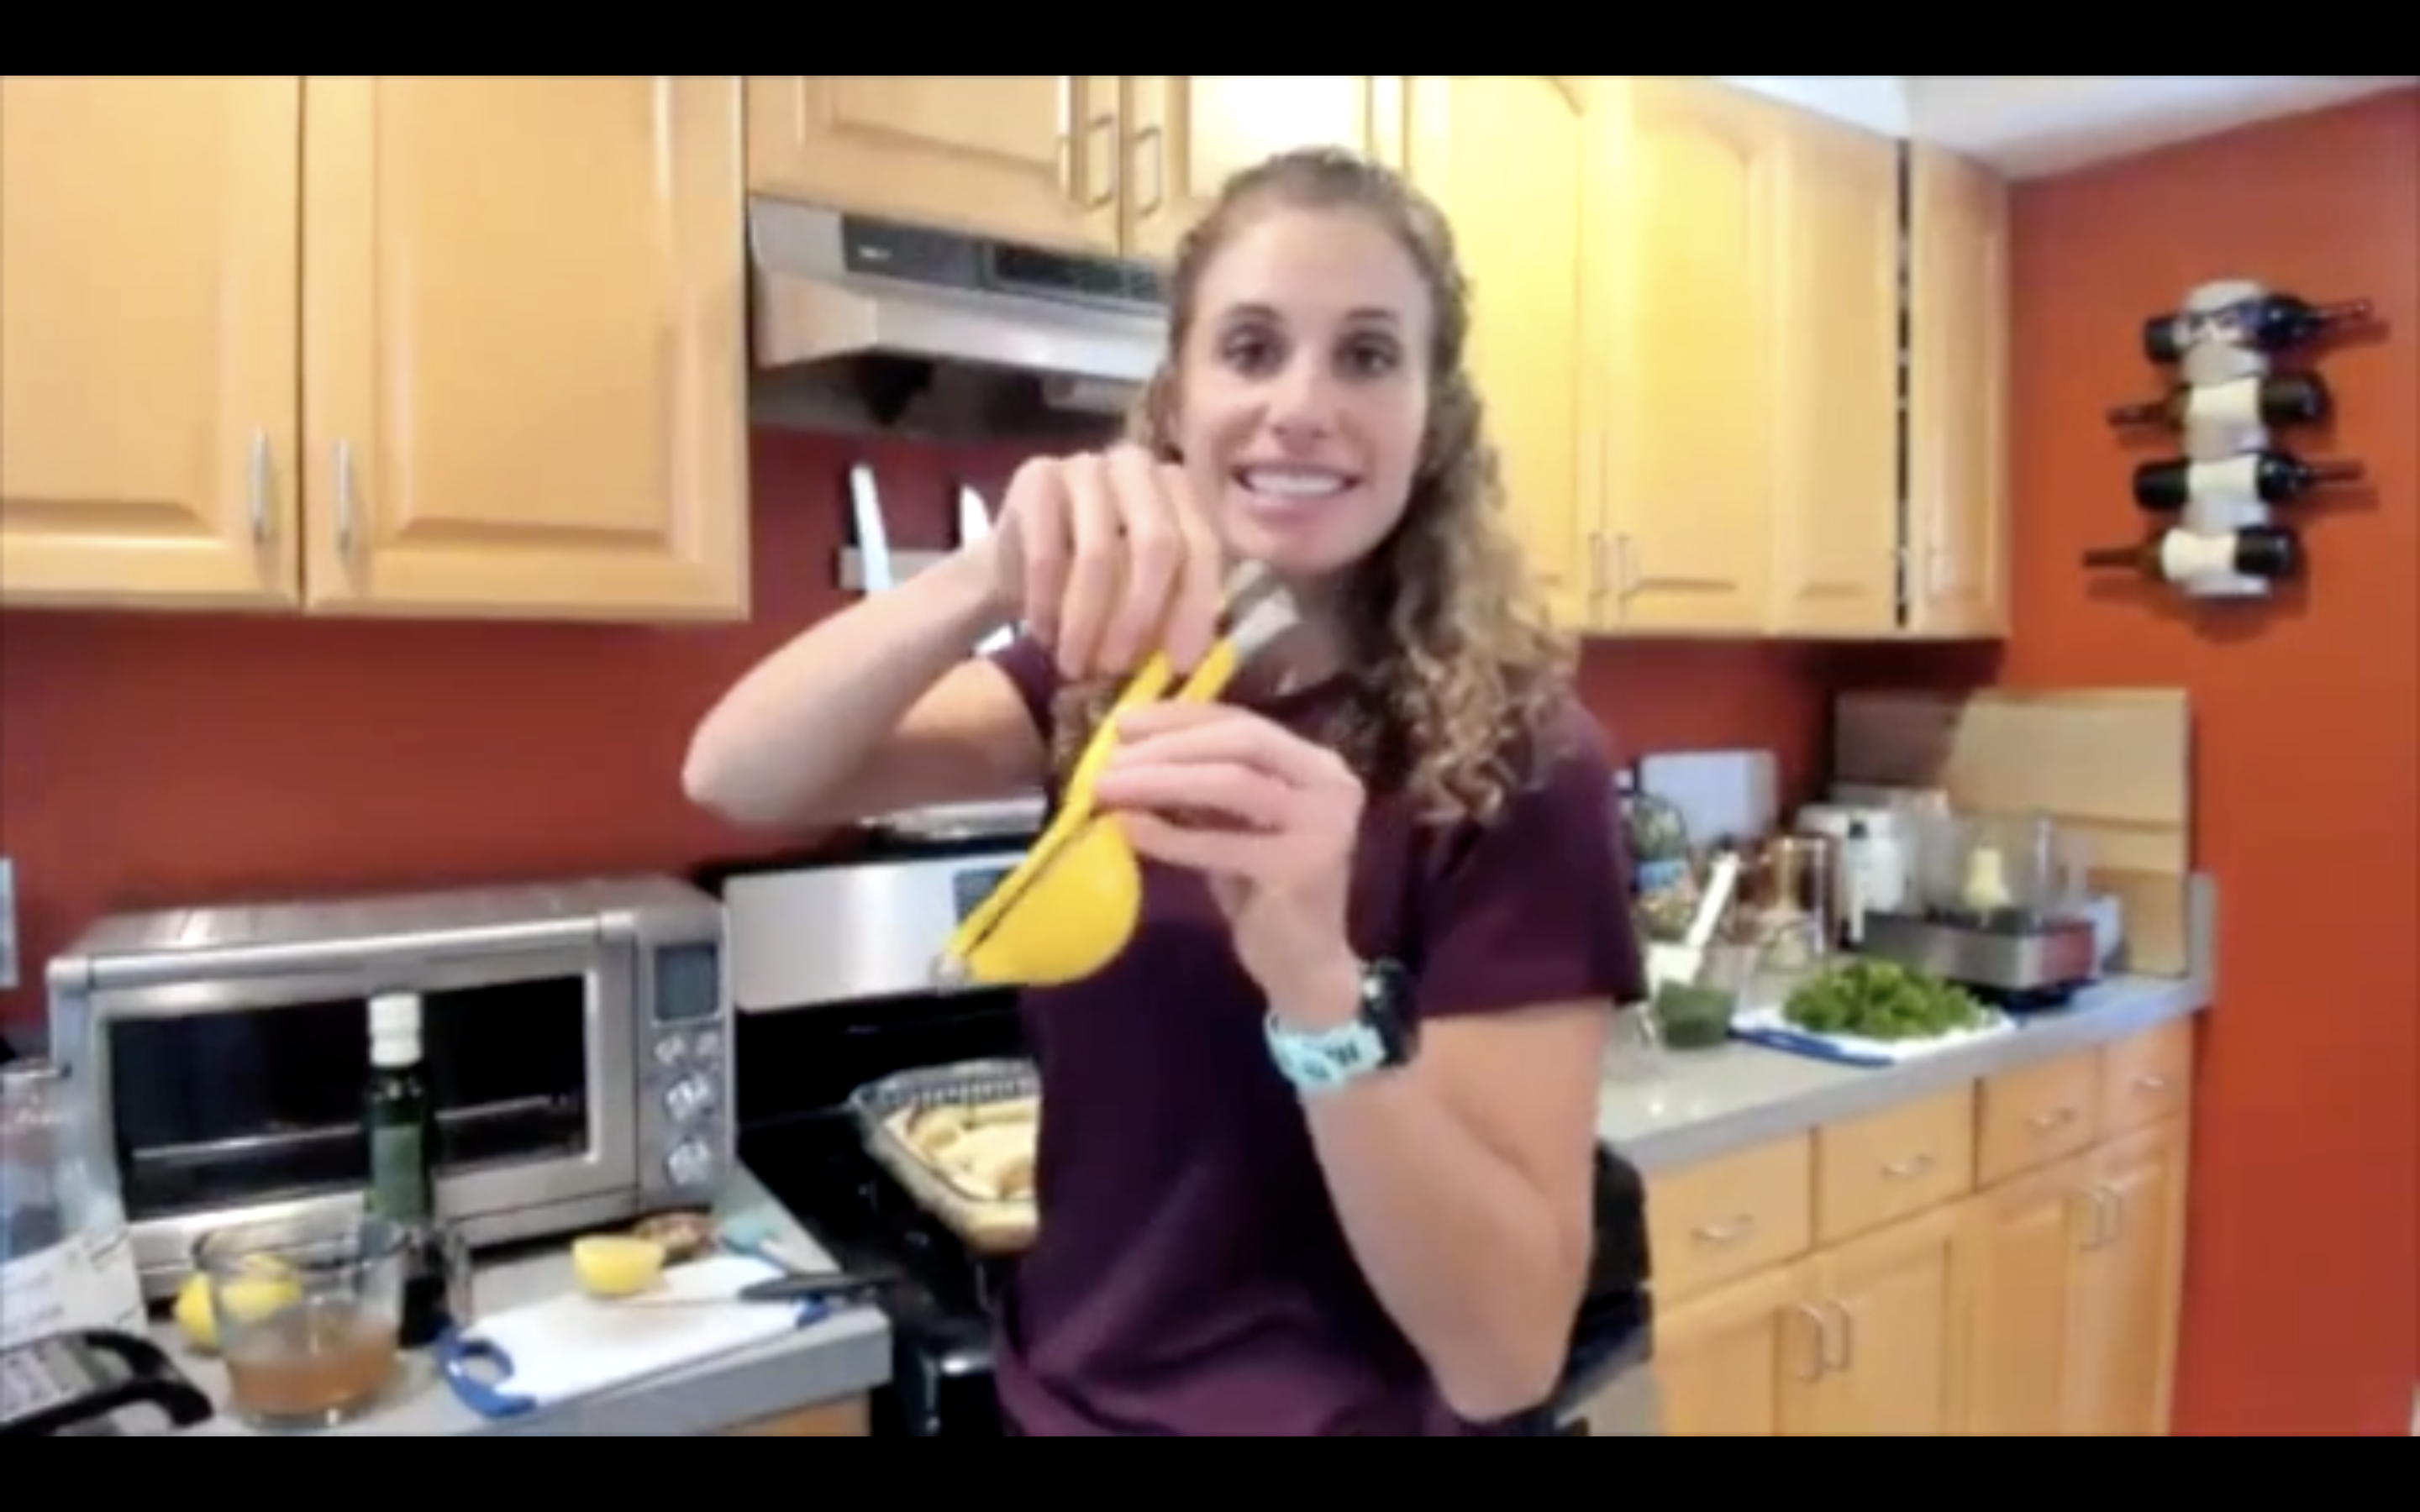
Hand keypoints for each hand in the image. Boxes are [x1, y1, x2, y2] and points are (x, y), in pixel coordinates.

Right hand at [986, 445, 1224, 678]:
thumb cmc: (1093, 585)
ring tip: (1076, 663)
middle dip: (1139, 617)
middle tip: (1116, 667)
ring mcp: (1086, 466)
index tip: (1178, 664)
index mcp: (1181, 489)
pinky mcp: (1035, 477)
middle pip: (1157, 545)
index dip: (1194, 609)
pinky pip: (1047, 555)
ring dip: (1087, 622)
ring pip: (1100, 554)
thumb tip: (1186, 658)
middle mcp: (1139, 466)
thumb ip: (1174, 610)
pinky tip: (1045, 634)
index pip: (1203, 546)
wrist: (1016, 565)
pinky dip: (1047, 606)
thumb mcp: (1145, 594)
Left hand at [1091, 702, 1365, 1002]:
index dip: (1180, 717)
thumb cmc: (1262, 890)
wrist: (1304, 965)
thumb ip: (1202, 784)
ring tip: (1106, 787)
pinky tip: (1127, 829)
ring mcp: (1324, 825)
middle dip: (1169, 745)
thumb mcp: (1233, 823)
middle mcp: (1332, 784)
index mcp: (1317, 763)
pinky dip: (1169, 834)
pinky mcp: (1301, 868)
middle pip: (1243, 740)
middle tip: (1107, 760)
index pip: (1243, 721)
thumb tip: (1129, 749)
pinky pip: (1222, 842)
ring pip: (1234, 782)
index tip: (1122, 722)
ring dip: (1161, 780)